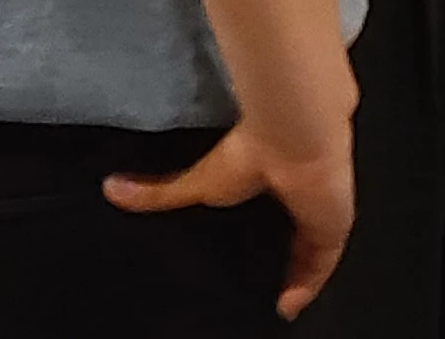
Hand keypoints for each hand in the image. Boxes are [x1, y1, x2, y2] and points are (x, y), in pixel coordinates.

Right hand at [103, 122, 355, 318]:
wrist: (293, 137)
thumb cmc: (248, 150)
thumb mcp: (195, 183)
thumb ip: (156, 192)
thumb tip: (110, 189)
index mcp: (273, 184)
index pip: (270, 220)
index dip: (259, 244)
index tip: (241, 265)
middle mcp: (301, 199)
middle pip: (294, 240)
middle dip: (279, 264)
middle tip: (258, 289)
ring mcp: (321, 213)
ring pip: (312, 256)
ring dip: (296, 279)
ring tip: (275, 304)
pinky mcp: (334, 227)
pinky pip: (324, 266)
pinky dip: (308, 287)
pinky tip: (288, 306)